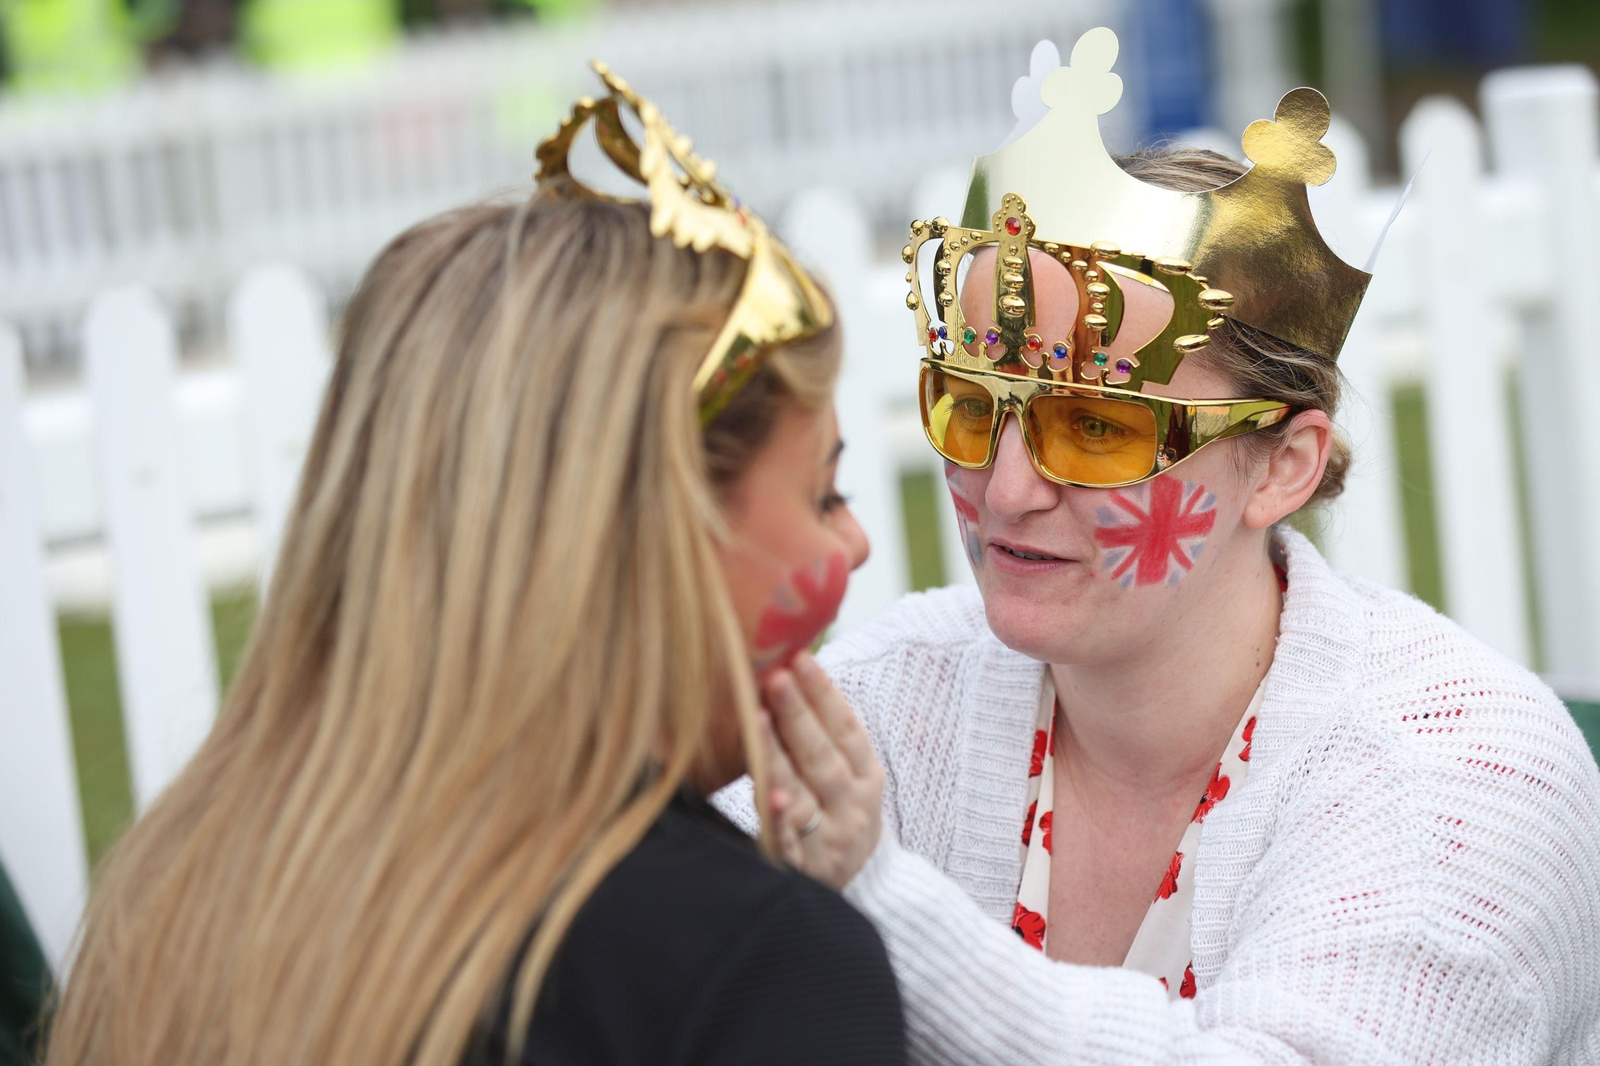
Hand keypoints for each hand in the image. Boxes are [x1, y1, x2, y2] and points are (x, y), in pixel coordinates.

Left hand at [759, 652, 884, 890]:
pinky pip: (788, 842)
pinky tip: (771, 798)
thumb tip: (793, 670)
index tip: (801, 658)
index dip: (824, 694)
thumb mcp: (852, 780)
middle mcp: (853, 809)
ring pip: (801, 793)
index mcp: (868, 780)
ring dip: (779, 756)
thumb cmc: (842, 819)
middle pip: (823, 757)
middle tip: (775, 676)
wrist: (865, 893)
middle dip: (798, 715)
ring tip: (758, 719)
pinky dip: (780, 820)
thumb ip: (828, 737)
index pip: (847, 730)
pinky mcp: (802, 869)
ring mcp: (829, 840)